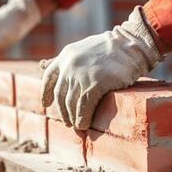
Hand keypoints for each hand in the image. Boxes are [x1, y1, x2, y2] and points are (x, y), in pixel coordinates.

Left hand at [40, 6, 164, 129]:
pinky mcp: (94, 84)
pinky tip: (85, 125)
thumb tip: (40, 65)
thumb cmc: (110, 49)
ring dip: (73, 118)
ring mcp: (81, 75)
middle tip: (68, 122)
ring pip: (71, 104)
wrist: (131, 45)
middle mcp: (69, 65)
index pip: (48, 77)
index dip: (45, 92)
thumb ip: (64, 60)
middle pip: (60, 95)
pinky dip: (83, 119)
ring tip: (78, 125)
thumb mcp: (82, 49)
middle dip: (62, 111)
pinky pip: (84, 108)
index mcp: (66, 56)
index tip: (45, 104)